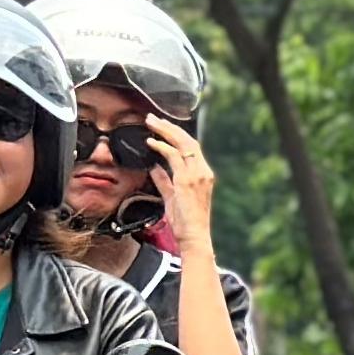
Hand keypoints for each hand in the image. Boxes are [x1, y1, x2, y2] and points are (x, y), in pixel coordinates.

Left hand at [150, 116, 214, 249]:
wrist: (194, 236)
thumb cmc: (185, 222)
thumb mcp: (172, 197)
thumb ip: (164, 180)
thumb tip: (154, 167)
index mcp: (203, 174)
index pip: (191, 147)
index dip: (176, 134)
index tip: (161, 127)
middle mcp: (203, 171)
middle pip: (188, 140)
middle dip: (169, 127)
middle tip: (153, 118)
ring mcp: (197, 175)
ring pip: (182, 143)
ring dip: (165, 131)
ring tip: (150, 123)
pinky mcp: (187, 180)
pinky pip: (174, 156)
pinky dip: (162, 146)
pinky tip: (151, 142)